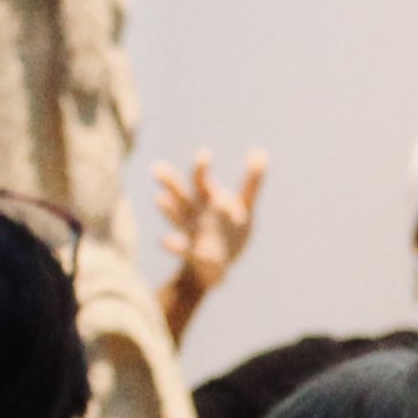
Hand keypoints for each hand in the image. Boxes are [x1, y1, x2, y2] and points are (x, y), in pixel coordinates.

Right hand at [151, 146, 266, 343]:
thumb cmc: (229, 231)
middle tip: (157, 168)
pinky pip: (183, 250)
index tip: (203, 154)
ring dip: (169, 210)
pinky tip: (165, 241)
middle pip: (181, 196)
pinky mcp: (194, 256)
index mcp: (207, 201)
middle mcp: (195, 214)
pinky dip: (174, 246)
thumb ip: (253, 182)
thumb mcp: (245, 206)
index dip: (202, 169)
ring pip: (177, 219)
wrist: (214, 268)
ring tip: (158, 198)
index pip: (202, 182)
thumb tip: (261, 150)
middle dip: (172, 183)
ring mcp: (192, 234)